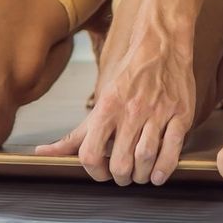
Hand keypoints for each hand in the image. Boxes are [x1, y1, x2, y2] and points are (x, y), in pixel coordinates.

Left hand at [35, 3, 194, 185]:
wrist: (161, 46)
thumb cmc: (129, 77)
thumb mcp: (100, 103)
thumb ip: (75, 134)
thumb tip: (42, 153)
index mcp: (107, 107)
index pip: (90, 154)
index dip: (95, 172)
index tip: (102, 172)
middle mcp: (130, 110)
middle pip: (120, 162)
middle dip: (121, 177)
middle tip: (124, 176)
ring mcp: (157, 112)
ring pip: (145, 157)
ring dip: (141, 175)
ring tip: (140, 174)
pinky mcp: (180, 114)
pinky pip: (172, 149)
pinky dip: (164, 168)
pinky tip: (157, 174)